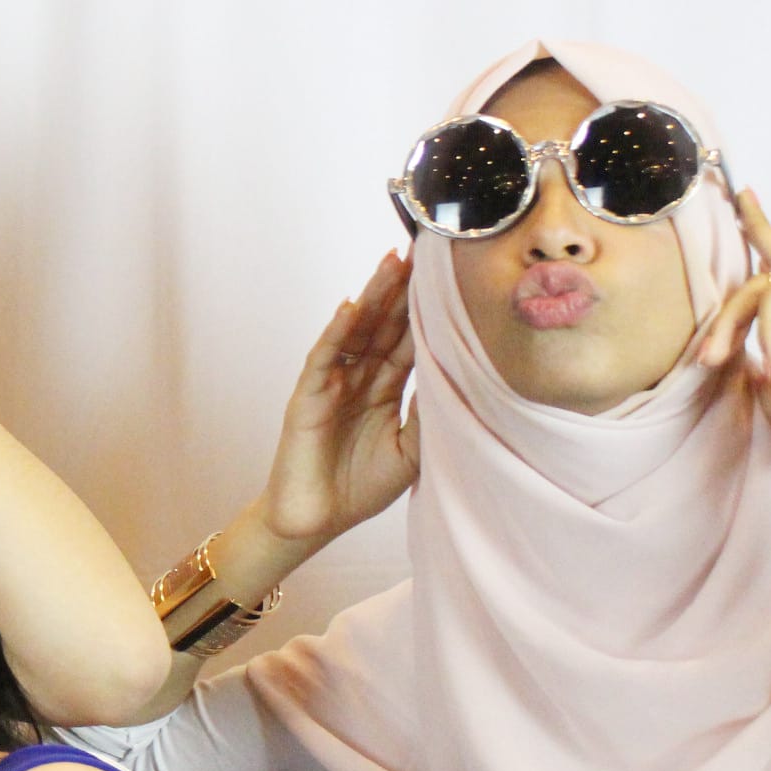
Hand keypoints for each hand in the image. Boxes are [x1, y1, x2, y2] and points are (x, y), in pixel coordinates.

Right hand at [257, 251, 418, 546]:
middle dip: (401, 289)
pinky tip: (351, 307)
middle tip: (421, 249)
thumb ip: (431, 415)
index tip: (447, 275)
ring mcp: (331, 384)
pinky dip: (337, 331)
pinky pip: (324, 358)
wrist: (316, 520)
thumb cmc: (360, 487)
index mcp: (384, 389)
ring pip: (356, 331)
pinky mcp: (307, 397)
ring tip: (390, 263)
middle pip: (383, 325)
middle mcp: (359, 378)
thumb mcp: (413, 451)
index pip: (408, 339)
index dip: (425, 310)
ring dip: (372, 296)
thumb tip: (463, 378)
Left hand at [698, 190, 770, 472]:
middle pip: (770, 270)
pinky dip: (765, 332)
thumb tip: (752, 367)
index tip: (744, 198)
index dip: (763, 236)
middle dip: (742, 270)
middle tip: (716, 303)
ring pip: (757, 290)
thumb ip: (766, 380)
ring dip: (729, 328)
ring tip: (715, 363)